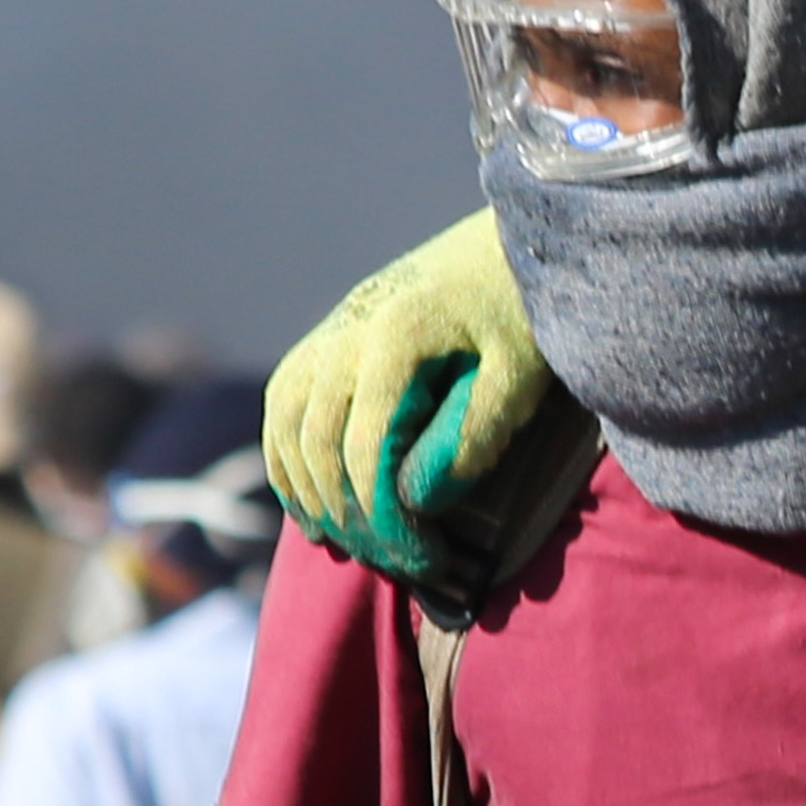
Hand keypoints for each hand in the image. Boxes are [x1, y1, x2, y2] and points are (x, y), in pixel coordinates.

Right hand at [263, 211, 547, 572]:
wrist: (505, 245)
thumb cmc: (522, 313)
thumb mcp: (519, 375)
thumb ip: (474, 434)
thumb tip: (419, 500)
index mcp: (394, 337)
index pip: (365, 448)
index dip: (386, 516)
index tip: (423, 559)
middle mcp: (345, 331)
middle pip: (318, 442)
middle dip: (350, 513)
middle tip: (390, 560)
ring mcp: (329, 331)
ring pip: (286, 423)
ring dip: (305, 490)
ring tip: (340, 541)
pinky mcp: (327, 337)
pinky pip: (282, 402)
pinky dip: (285, 456)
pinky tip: (308, 500)